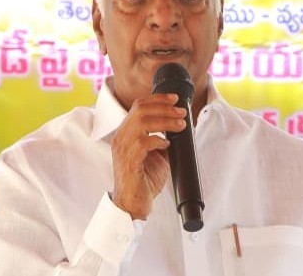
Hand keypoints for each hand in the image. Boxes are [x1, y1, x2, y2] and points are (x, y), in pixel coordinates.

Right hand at [111, 93, 186, 219]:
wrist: (133, 204)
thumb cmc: (144, 180)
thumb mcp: (157, 154)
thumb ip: (163, 138)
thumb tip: (180, 125)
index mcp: (126, 133)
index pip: (138, 106)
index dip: (157, 98)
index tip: (174, 98)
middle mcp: (121, 137)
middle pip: (140, 109)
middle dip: (164, 106)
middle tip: (181, 112)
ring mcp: (123, 149)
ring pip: (142, 121)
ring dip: (165, 120)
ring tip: (180, 125)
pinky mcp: (129, 161)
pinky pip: (143, 143)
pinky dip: (158, 140)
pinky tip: (167, 144)